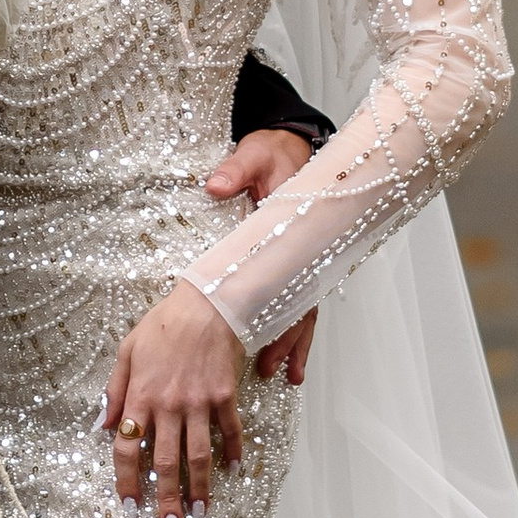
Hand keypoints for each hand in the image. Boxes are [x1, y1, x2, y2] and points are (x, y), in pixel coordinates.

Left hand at [103, 282, 244, 517]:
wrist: (206, 303)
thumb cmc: (163, 325)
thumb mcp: (126, 352)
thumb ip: (114, 391)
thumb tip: (101, 425)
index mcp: (140, 396)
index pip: (127, 448)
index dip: (127, 480)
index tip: (130, 504)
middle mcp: (168, 405)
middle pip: (164, 461)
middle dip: (166, 498)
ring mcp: (199, 402)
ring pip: (197, 455)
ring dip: (199, 488)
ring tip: (200, 513)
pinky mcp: (224, 396)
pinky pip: (230, 431)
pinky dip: (233, 453)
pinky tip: (234, 472)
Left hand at [206, 127, 319, 386]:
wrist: (288, 144)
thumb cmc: (274, 153)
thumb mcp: (255, 156)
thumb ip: (237, 170)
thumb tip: (217, 184)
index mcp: (294, 230)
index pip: (292, 278)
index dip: (285, 313)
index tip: (272, 339)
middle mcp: (300, 251)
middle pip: (299, 305)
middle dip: (287, 340)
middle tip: (269, 369)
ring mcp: (297, 260)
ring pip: (299, 309)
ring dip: (291, 342)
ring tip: (280, 373)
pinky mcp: (289, 262)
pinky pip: (294, 300)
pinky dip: (291, 330)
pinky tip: (285, 357)